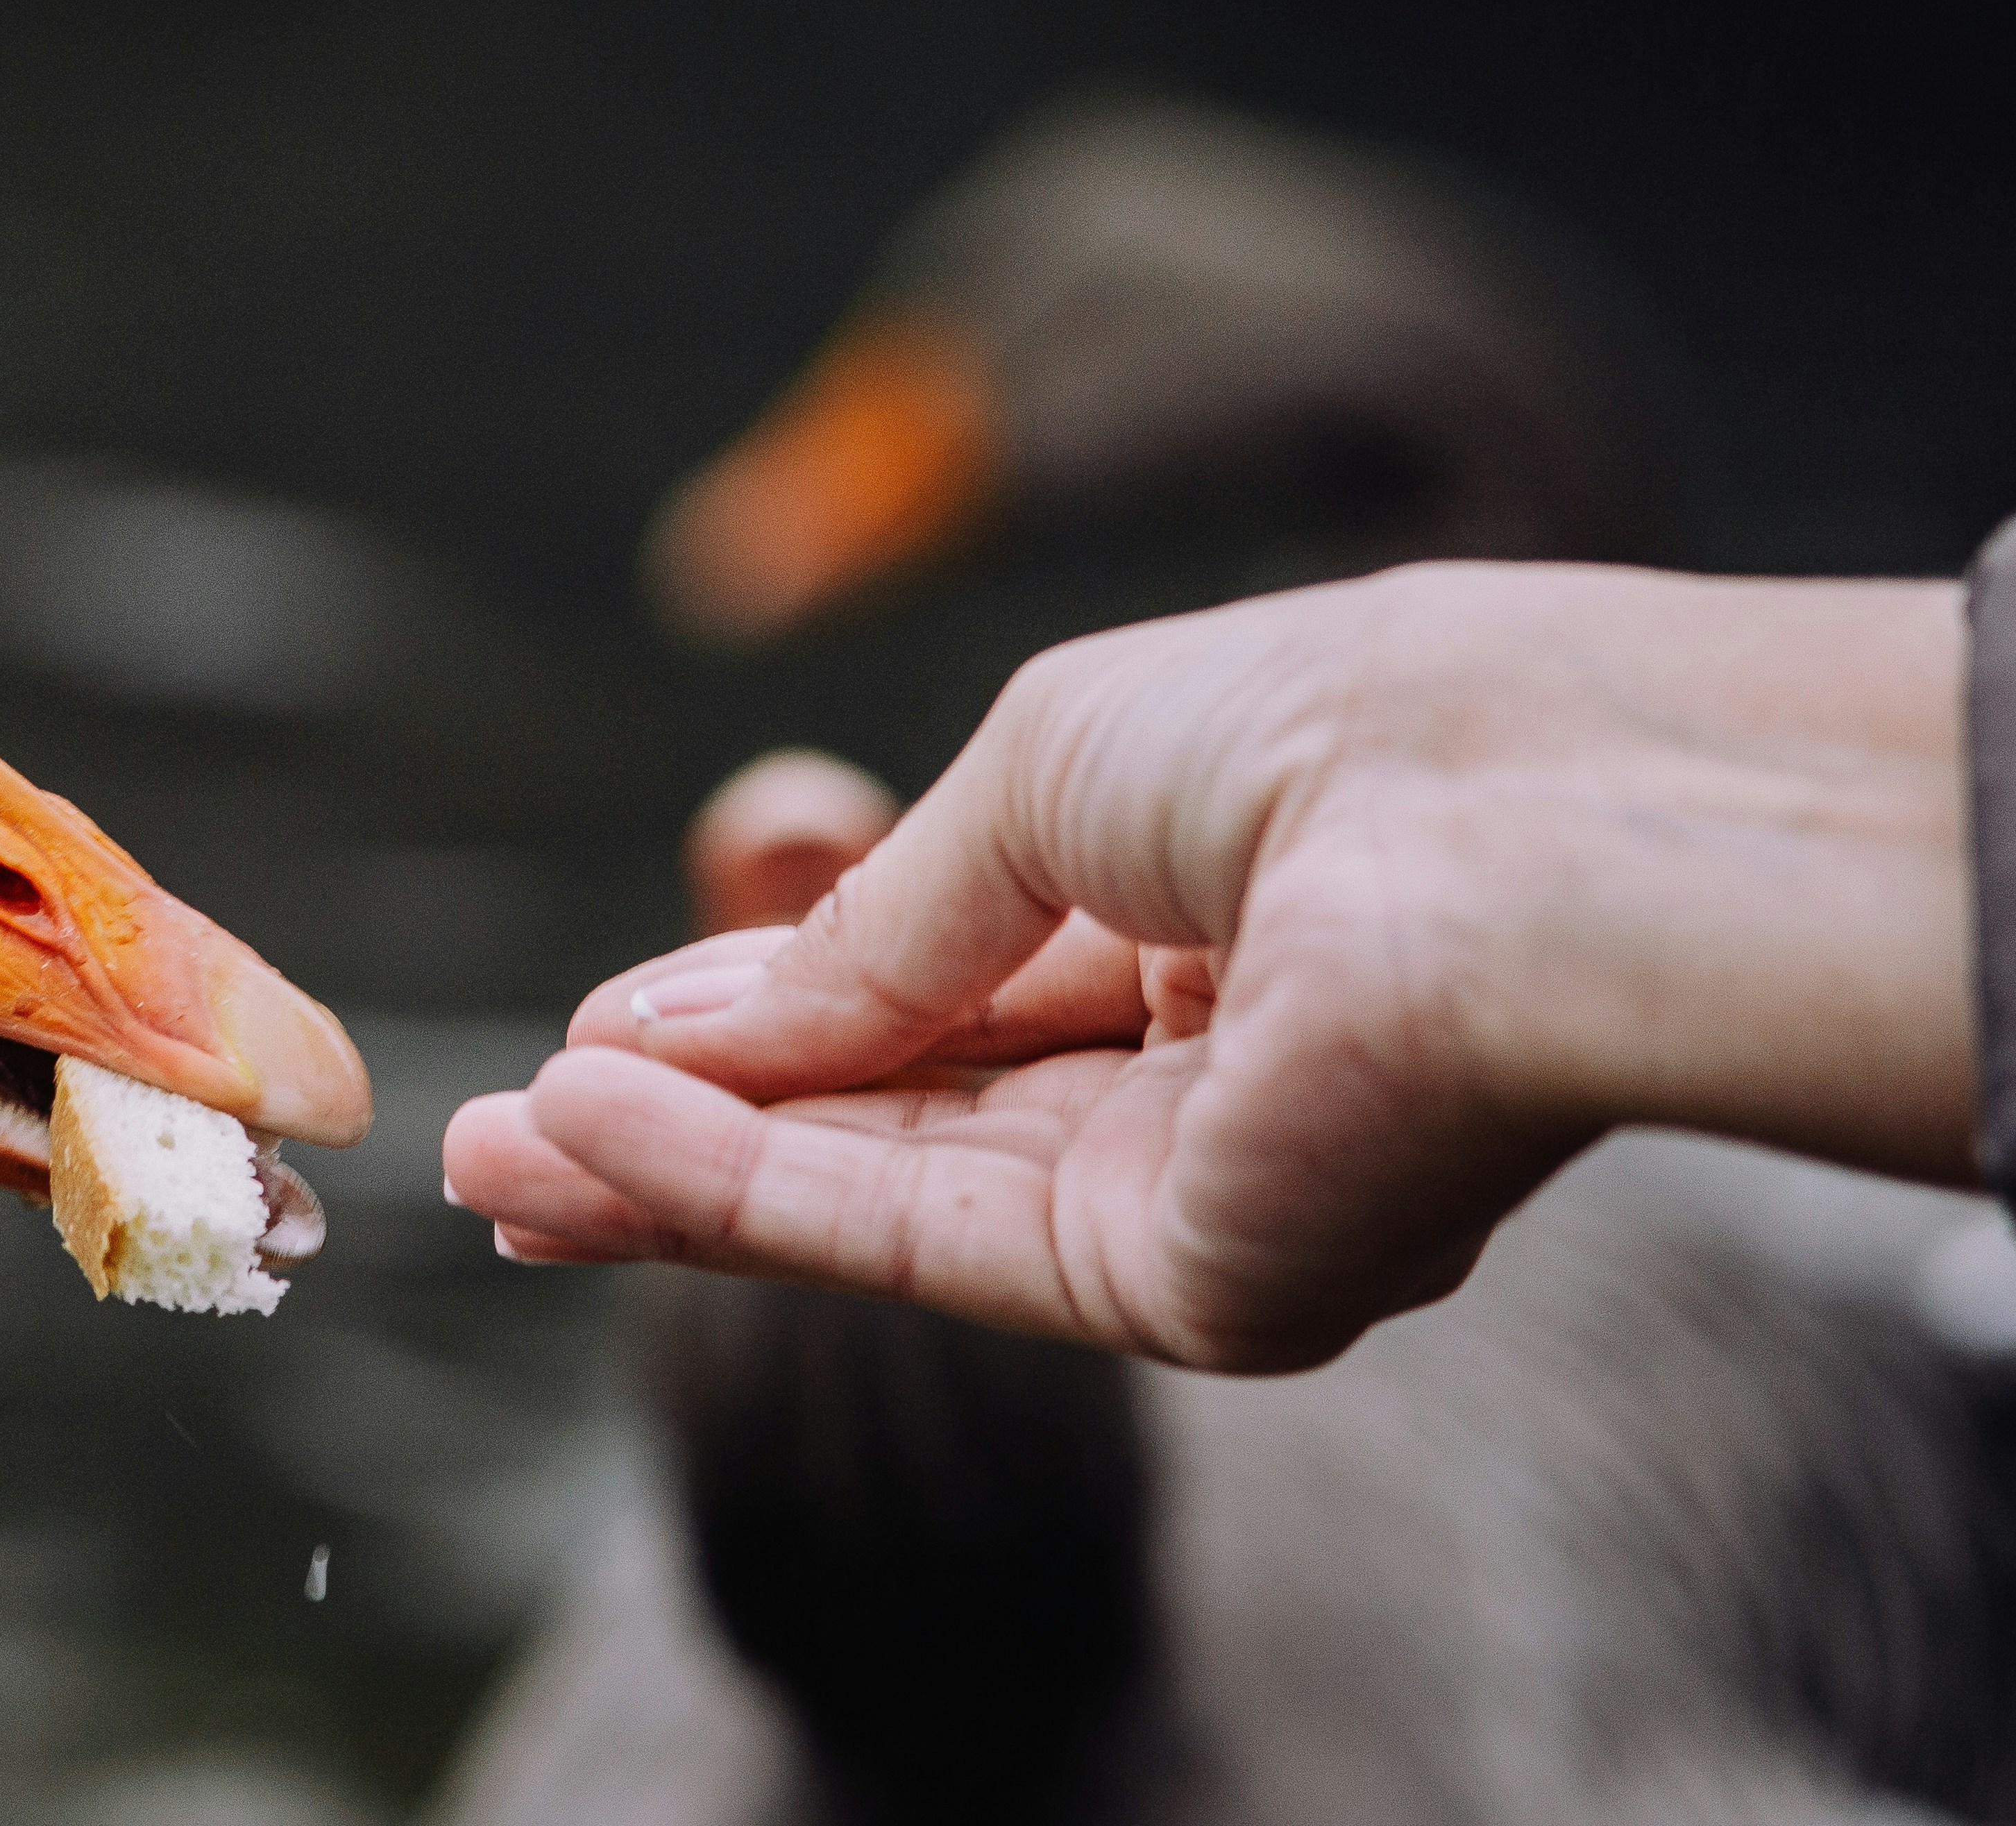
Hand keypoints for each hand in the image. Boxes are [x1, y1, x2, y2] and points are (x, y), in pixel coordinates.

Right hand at [444, 564, 1977, 1371]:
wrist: (1522, 811)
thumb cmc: (1323, 728)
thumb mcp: (1037, 770)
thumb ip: (873, 925)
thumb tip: (684, 1024)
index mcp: (1211, 921)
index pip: (945, 997)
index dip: (763, 1024)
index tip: (601, 1040)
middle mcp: (1211, 1079)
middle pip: (893, 1127)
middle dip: (683, 1135)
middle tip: (498, 1147)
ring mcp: (1204, 1197)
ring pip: (885, 1200)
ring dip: (673, 1181)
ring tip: (494, 1161)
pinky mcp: (1197, 1287)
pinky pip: (923, 1238)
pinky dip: (744, 1194)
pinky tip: (602, 1140)